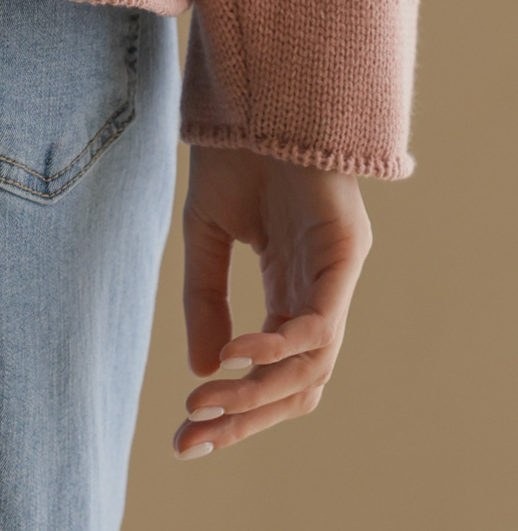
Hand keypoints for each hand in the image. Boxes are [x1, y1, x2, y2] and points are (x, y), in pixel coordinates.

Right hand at [173, 143, 373, 460]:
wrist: (258, 90)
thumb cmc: (236, 153)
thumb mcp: (205, 235)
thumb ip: (206, 300)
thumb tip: (205, 371)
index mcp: (288, 289)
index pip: (271, 372)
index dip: (233, 411)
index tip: (183, 438)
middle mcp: (319, 290)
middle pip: (298, 385)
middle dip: (244, 420)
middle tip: (190, 440)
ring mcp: (336, 274)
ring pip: (314, 366)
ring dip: (258, 394)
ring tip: (205, 404)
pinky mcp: (347, 252)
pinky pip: (320, 321)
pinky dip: (281, 346)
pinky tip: (237, 352)